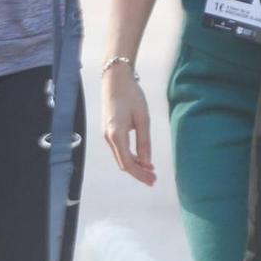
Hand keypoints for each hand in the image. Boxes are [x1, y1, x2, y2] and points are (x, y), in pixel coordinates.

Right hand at [102, 62, 156, 184]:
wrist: (115, 79)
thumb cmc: (131, 95)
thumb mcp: (142, 118)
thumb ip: (144, 142)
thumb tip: (147, 163)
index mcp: (116, 135)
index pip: (127, 163)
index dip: (140, 174)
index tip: (152, 180)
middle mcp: (108, 137)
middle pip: (123, 163)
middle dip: (138, 173)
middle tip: (153, 179)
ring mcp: (106, 134)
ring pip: (120, 157)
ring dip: (134, 166)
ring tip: (150, 171)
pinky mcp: (108, 130)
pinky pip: (118, 149)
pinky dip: (129, 157)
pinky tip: (141, 159)